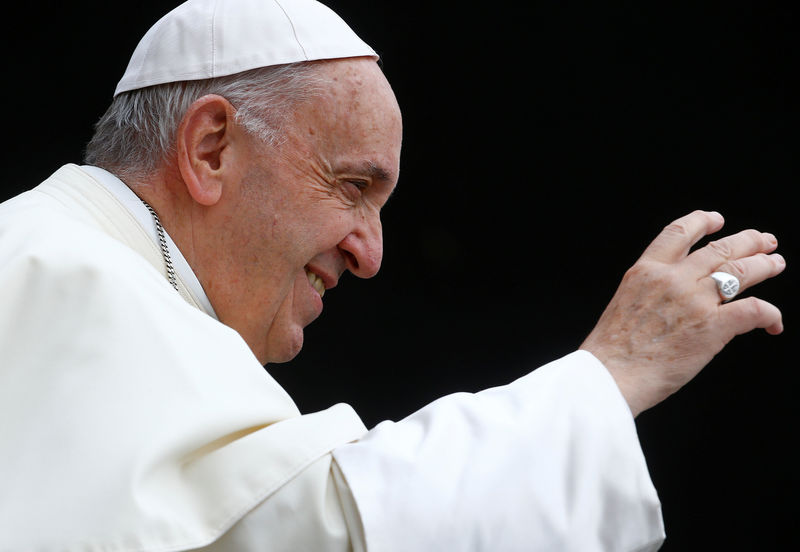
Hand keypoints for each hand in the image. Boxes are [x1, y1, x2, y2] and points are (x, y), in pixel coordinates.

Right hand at [580, 210, 784, 416]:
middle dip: (748, 241)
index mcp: (645, 271)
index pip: (679, 233)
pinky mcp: (713, 327)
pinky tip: (774, 323)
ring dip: (764, 266)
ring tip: (775, 264)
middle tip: (764, 242)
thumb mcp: (624, 303)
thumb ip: (649, 292)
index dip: (702, 221)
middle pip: (720, 248)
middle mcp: (672, 279)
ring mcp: (694, 301)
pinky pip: (754, 310)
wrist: (610, 375)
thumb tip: (671, 300)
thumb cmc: (611, 351)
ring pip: (741, 270)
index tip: (717, 220)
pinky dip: (770, 315)